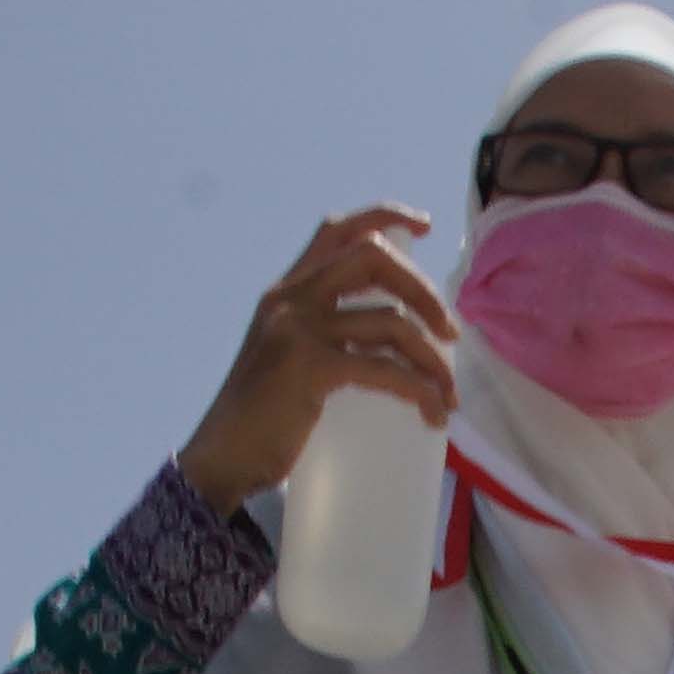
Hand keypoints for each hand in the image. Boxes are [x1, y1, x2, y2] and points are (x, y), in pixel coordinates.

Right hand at [181, 206, 456, 506]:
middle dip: (424, 291)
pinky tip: (433, 412)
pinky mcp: (310, 367)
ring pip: (392, 320)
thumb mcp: (286, 356)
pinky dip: (420, 390)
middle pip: (374, 257)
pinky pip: (385, 368)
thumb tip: (390, 339)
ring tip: (447, 393)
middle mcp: (291, 297)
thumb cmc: (263, 419)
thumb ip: (322, 333)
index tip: (424, 226)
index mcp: (287, 290)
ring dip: (433, 359)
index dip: (385, 216)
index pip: (337, 228)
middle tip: (450, 333)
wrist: (223, 457)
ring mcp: (299, 329)